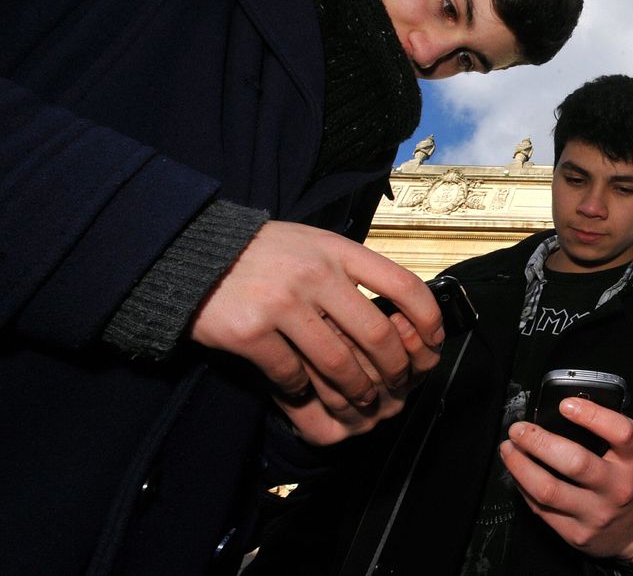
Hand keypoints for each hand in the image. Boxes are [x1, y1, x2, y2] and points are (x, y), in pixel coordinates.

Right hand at [189, 221, 443, 426]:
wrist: (187, 252)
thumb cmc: (260, 254)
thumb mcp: (312, 244)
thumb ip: (348, 271)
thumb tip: (398, 315)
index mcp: (336, 250)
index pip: (402, 284)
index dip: (428, 319)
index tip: (433, 342)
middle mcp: (314, 274)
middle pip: (376, 334)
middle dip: (394, 369)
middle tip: (397, 385)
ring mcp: (281, 302)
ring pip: (338, 363)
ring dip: (355, 390)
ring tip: (360, 400)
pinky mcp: (248, 332)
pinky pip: (291, 376)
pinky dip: (302, 392)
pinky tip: (302, 392)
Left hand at [500, 397, 632, 560]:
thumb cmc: (629, 480)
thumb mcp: (632, 450)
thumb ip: (609, 429)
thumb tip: (568, 407)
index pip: (620, 433)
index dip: (592, 416)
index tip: (565, 405)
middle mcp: (617, 488)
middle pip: (575, 463)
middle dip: (539, 442)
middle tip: (519, 430)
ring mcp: (595, 513)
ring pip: (549, 490)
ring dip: (520, 466)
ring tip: (509, 449)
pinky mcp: (576, 533)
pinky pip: (540, 509)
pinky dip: (523, 486)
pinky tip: (518, 472)